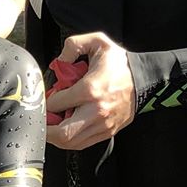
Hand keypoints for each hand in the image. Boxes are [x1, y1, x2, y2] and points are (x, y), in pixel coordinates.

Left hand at [45, 31, 135, 148]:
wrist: (144, 80)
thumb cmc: (121, 64)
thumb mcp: (97, 42)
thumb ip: (73, 45)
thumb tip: (57, 61)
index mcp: (90, 89)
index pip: (56, 104)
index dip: (46, 101)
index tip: (46, 97)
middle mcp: (96, 111)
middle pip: (62, 133)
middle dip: (46, 128)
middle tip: (42, 118)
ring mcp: (102, 125)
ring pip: (70, 143)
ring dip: (56, 136)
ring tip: (53, 123)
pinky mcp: (107, 132)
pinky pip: (82, 144)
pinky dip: (69, 139)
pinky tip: (66, 127)